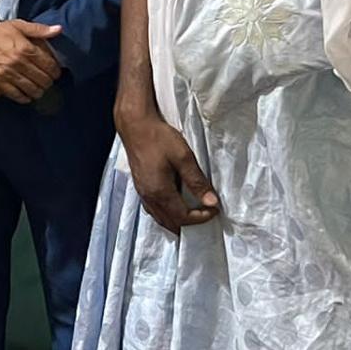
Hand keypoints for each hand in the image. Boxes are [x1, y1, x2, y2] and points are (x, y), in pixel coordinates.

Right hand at [0, 19, 63, 102]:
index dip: (55, 71)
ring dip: (38, 91)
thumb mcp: (19, 25)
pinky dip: (24, 98)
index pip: (49, 65)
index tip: (55, 73)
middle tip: (48, 81)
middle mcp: (19, 62)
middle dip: (48, 82)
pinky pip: (15, 94)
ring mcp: (8, 73)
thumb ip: (39, 29)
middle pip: (42, 79)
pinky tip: (27, 97)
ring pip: (31, 89)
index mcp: (26, 48)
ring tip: (39, 90)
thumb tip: (58, 30)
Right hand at [117, 109, 219, 233]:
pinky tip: (173, 208)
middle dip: (190, 223)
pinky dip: (166, 215)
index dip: (201, 217)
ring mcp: (142, 193)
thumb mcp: (183, 157)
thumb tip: (212, 202)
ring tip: (193, 216)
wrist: (135, 126)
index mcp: (160, 192)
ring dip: (177, 222)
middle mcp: (149, 197)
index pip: (183, 217)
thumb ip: (196, 181)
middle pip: (171, 222)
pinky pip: (153, 210)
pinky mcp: (140, 187)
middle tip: (206, 214)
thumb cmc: (159, 138)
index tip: (215, 209)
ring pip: (160, 218)